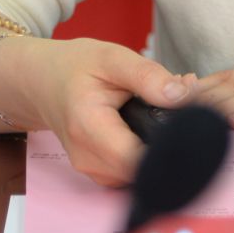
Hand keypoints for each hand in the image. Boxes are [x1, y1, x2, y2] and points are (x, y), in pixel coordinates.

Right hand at [0, 35, 196, 188]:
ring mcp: (92, 171)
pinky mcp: (99, 173)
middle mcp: (88, 159)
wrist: (43, 81)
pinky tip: (149, 129)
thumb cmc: (75, 67)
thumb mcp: (112, 57)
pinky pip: (132, 172)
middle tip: (182, 113)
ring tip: (163, 117)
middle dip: (169, 145)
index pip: (139, 160)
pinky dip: (145, 154)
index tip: (190, 127)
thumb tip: (183, 95)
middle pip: (144, 170)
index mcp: (89, 128)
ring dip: (158, 151)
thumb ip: (148, 76)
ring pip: (140, 174)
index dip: (170, 149)